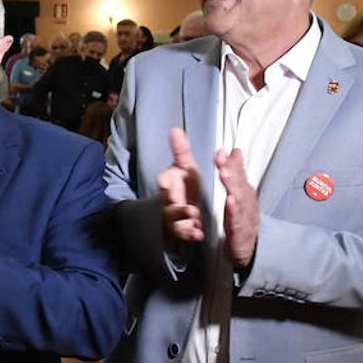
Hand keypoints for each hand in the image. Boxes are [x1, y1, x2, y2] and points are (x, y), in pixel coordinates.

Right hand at [158, 127, 202, 242]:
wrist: (181, 207)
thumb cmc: (184, 184)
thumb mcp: (184, 166)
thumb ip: (181, 150)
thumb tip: (175, 129)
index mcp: (170, 183)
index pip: (163, 180)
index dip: (165, 181)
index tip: (166, 181)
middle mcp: (169, 200)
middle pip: (168, 202)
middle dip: (175, 203)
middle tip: (187, 204)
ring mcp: (174, 216)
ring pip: (175, 219)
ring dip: (183, 218)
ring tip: (194, 215)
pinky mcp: (181, 230)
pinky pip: (184, 233)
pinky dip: (190, 233)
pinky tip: (198, 233)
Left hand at [215, 148, 258, 267]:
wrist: (250, 247)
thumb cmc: (243, 217)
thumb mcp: (240, 192)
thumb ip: (237, 172)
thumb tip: (235, 151)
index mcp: (244, 192)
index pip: (237, 174)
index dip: (230, 162)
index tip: (220, 151)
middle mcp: (246, 201)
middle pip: (239, 184)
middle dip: (231, 170)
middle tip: (222, 159)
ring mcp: (244, 216)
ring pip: (238, 199)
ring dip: (232, 186)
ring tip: (224, 174)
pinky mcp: (240, 231)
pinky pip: (236, 219)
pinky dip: (234, 210)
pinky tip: (230, 201)